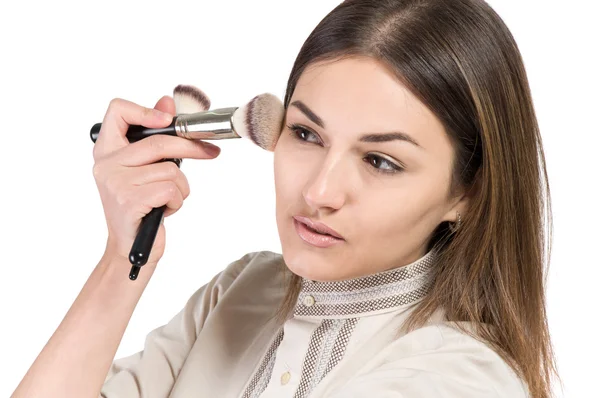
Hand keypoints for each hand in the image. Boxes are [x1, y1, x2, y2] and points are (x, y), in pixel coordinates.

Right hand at [92, 95, 220, 266]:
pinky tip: (163, 211)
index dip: (147, 109)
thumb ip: (153, 136)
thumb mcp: (145, 169)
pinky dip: (177, 202)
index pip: (118, 110)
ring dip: (181, 188)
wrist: (131, 249)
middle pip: (160, 142)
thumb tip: (167, 101)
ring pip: (171, 170)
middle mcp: (106, 163)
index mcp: (107, 150)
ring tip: (166, 199)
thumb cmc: (141, 206)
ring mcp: (116, 182)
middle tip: (211, 152)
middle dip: (192, 148)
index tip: (170, 118)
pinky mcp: (129, 200)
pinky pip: (171, 189)